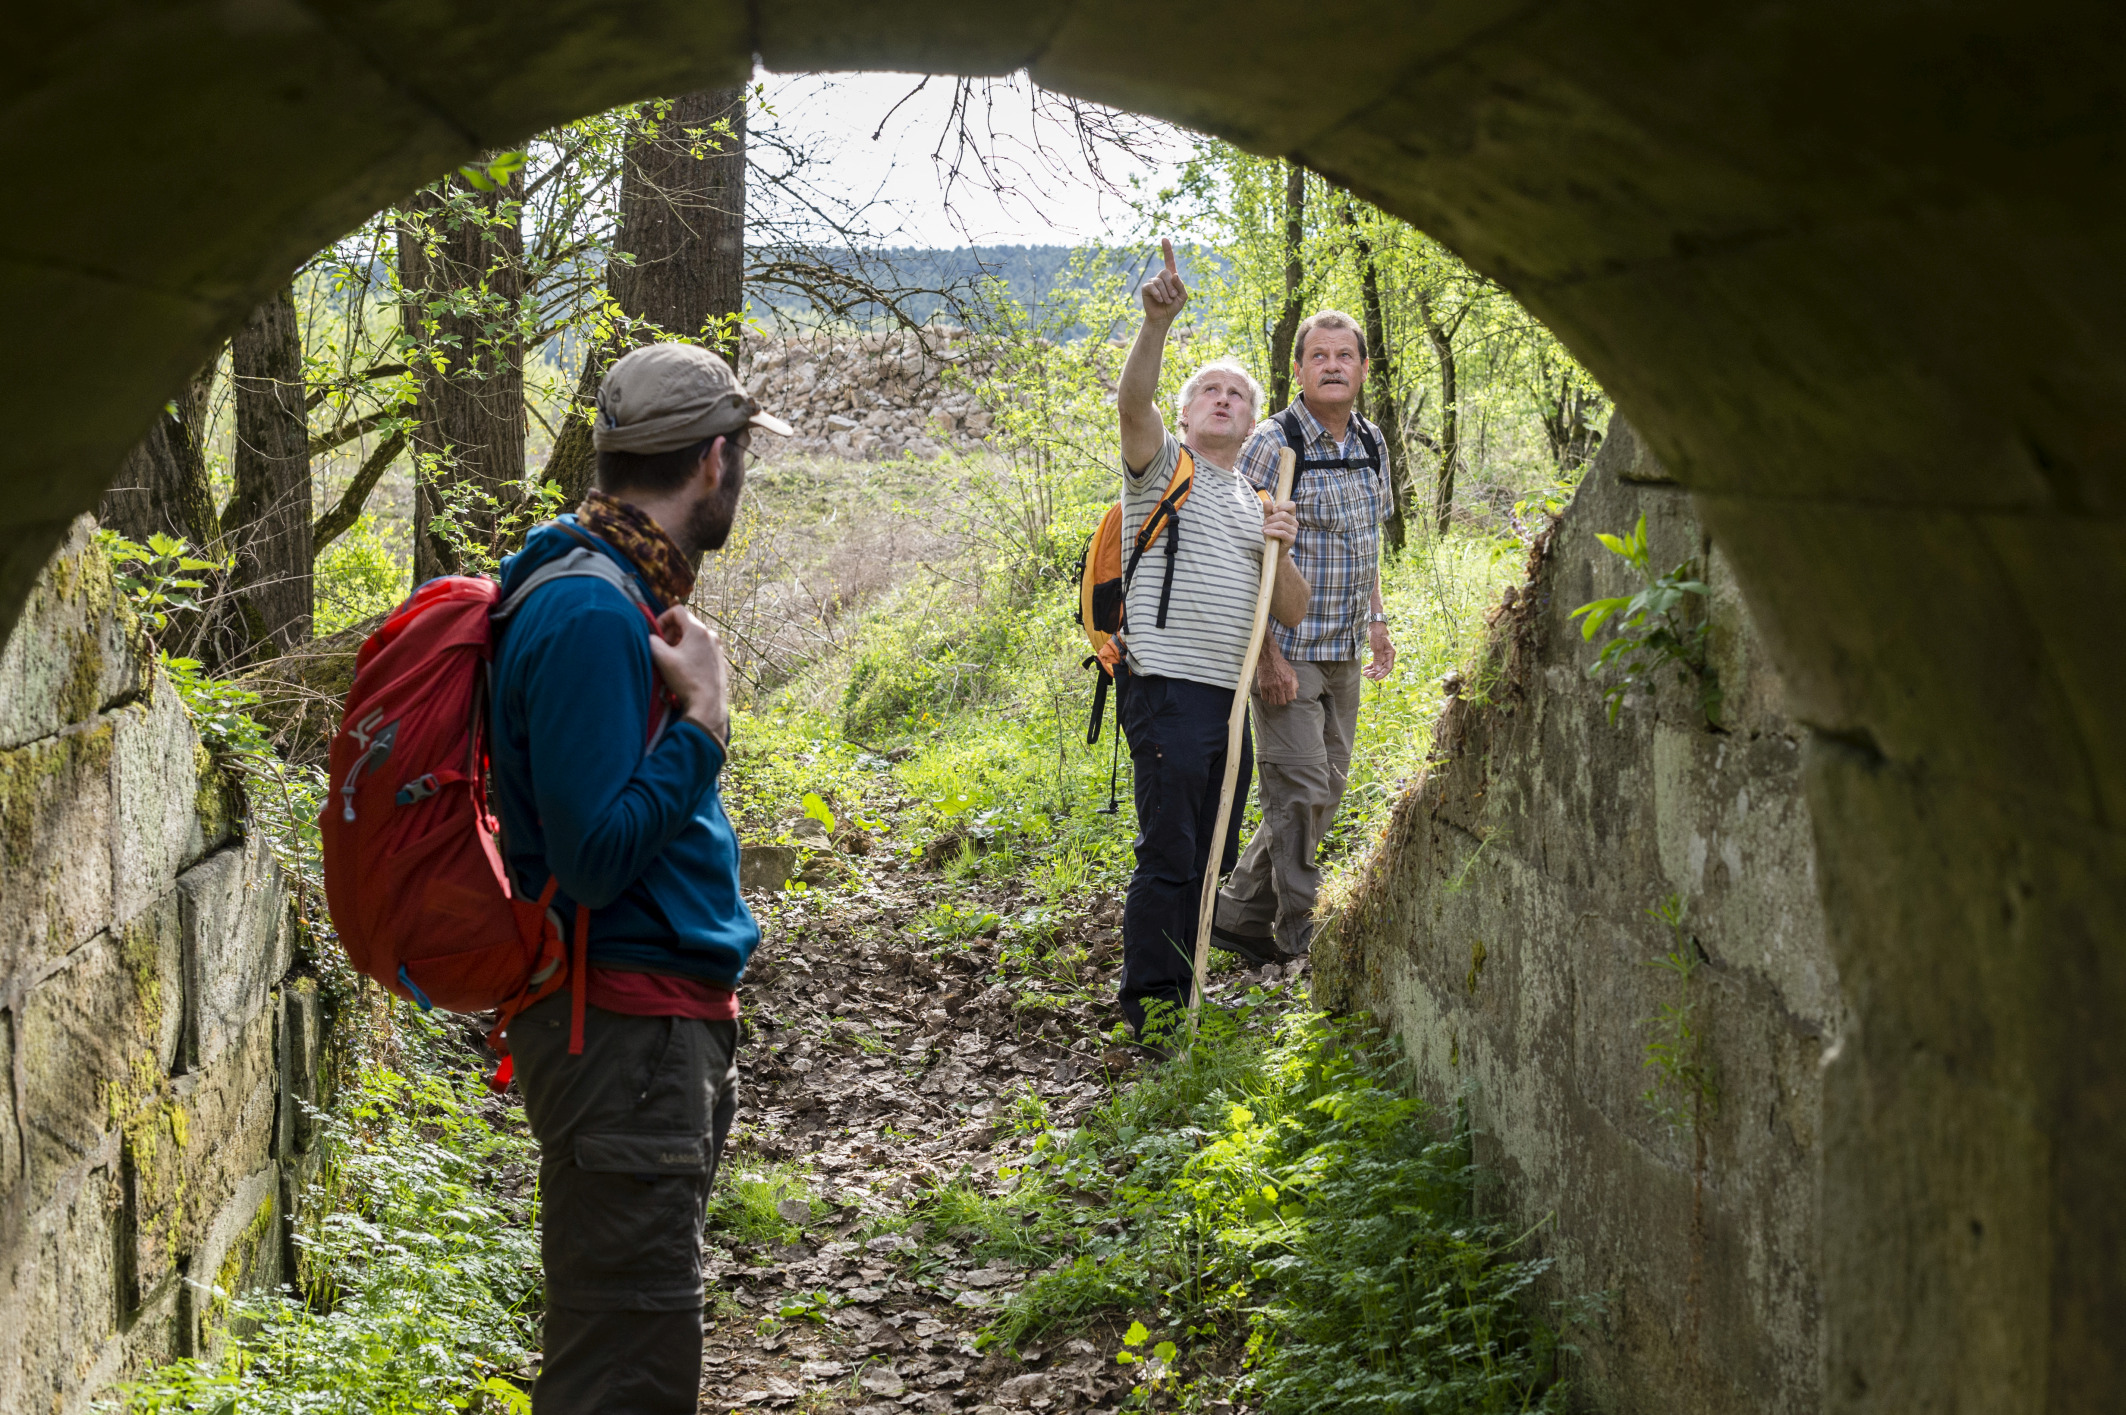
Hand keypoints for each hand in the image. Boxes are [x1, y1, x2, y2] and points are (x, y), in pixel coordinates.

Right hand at [648, 605, 729, 744]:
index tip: (656, 635)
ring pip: (693, 636)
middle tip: (663, 649)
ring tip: (672, 660)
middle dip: (670, 632)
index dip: (662, 619)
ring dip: (679, 643)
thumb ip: (652, 642)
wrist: (708, 704)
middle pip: (686, 623)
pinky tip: (684, 669)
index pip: (677, 610)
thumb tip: (650, 637)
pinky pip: (701, 648)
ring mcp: (717, 648)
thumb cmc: (686, 680)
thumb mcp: (662, 658)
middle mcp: (711, 635)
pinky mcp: (719, 660)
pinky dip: (689, 652)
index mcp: (698, 630)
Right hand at [1139, 238, 1186, 322]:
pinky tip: (1160, 300)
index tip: (1164, 239)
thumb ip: (1181, 285)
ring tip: (1167, 301)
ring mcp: (1153, 282)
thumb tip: (1173, 275)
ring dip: (1166, 294)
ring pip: (1159, 281)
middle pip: (1166, 272)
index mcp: (1171, 277)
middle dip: (1171, 286)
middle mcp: (1161, 277)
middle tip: (1173, 297)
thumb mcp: (1183, 296)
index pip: (1169, 260)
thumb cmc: (1173, 306)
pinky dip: (1158, 294)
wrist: (1163, 317)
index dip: (1167, 250)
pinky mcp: (1146, 288)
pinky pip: (1151, 286)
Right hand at [1255, 643, 1297, 706]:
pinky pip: (1264, 698)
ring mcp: (1270, 687)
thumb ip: (1295, 683)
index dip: (1290, 697)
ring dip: (1275, 701)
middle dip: (1283, 700)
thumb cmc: (1281, 664)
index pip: (1291, 698)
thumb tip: (1294, 693)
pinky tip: (1269, 693)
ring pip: (1273, 702)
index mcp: (1288, 682)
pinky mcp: (1262, 686)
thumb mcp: (1292, 672)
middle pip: (1282, 702)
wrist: (1269, 658)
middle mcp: (1279, 686)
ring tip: (1275, 696)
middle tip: (1281, 696)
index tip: (1288, 694)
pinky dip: (1267, 698)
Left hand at [1261, 498, 1296, 547]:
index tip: (1273, 510)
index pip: (1291, 505)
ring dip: (1270, 526)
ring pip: (1281, 524)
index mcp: (1291, 515)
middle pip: (1283, 515)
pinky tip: (1265, 532)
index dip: (1282, 506)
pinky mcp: (1291, 539)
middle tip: (1265, 523)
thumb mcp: (1269, 521)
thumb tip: (1267, 501)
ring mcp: (1294, 531)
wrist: (1274, 549)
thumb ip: (1268, 511)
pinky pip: (1282, 533)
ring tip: (1264, 529)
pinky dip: (1272, 532)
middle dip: (1271, 518)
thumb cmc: (1272, 533)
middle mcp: (1294, 522)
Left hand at [1364, 619, 1396, 681]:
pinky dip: (1370, 666)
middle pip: (1382, 668)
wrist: (1375, 626)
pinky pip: (1375, 662)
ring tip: (1364, 674)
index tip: (1375, 679)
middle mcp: (1388, 655)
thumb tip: (1377, 670)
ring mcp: (1383, 655)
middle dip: (1375, 673)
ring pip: (1378, 666)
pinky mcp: (1378, 653)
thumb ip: (1377, 659)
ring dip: (1372, 670)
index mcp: (1390, 654)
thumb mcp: (1377, 647)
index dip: (1382, 674)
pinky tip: (1365, 669)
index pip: (1388, 667)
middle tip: (1367, 676)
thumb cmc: (1378, 635)